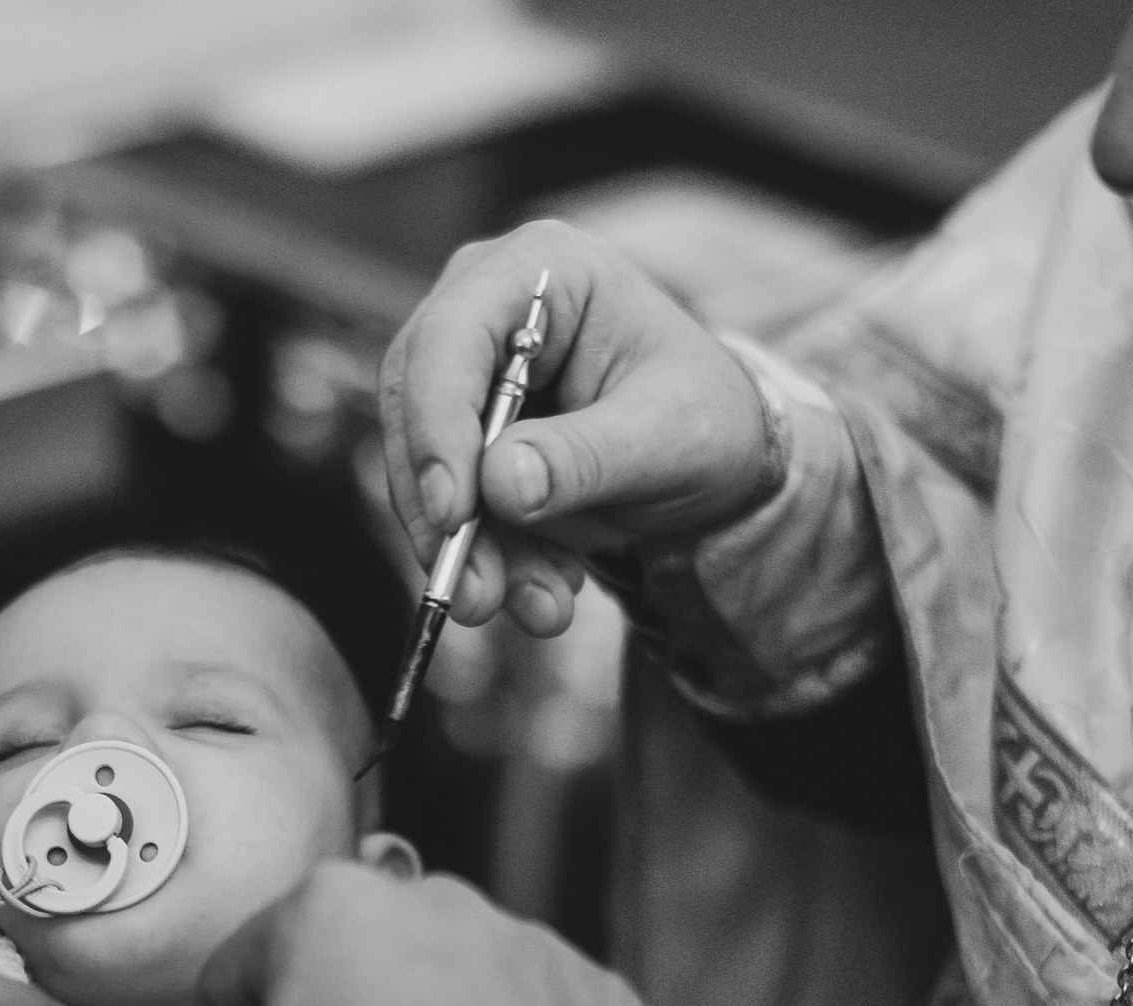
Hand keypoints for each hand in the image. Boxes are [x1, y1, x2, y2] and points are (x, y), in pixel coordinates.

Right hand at [378, 219, 786, 636]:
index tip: (454, 512)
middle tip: (476, 594)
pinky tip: (547, 595)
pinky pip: (447, 508)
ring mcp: (466, 375)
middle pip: (416, 406)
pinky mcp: (463, 439)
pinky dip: (490, 561)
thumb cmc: (705, 419)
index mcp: (543, 267)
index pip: (452, 338)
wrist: (717, 459)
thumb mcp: (669, 438)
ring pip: (422, 469)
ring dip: (470, 553)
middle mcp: (485, 309)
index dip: (437, 425)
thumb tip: (497, 486)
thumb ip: (586, 458)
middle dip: (444, 512)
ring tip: (541, 611)